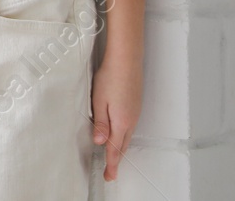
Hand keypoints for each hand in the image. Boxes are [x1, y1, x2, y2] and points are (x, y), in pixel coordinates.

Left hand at [91, 54, 142, 180]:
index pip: (115, 149)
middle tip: (111, 172)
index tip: (109, 175)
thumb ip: (100, 123)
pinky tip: (119, 135)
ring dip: (120, 148)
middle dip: (116, 160)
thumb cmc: (111, 76)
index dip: (111, 164)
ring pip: (127, 136)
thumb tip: (100, 142)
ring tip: (113, 157)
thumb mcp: (99, 101)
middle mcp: (131, 120)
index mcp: (121, 122)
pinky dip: (123, 136)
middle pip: (122, 145)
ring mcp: (135, 112)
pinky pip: (129, 126)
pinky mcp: (135, 105)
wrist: (126, 59)